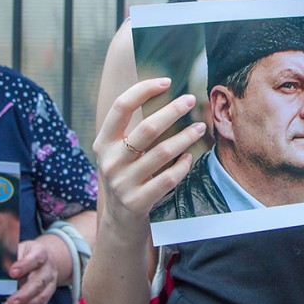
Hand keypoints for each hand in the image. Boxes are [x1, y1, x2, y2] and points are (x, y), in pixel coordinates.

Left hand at [3, 235, 65, 303]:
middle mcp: (48, 268)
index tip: (12, 273)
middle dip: (24, 293)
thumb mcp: (18, 248)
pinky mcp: (48, 293)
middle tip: (10, 301)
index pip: (36, 258)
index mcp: (41, 252)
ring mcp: (50, 282)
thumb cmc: (26, 254)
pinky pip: (40, 303)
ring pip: (42, 295)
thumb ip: (10, 255)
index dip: (25, 265)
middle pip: (39, 281)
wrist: (44, 259)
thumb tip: (3, 267)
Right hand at [93, 78, 206, 223]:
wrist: (118, 222)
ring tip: (201, 127)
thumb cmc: (125, 176)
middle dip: (173, 110)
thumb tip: (164, 92)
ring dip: (186, 137)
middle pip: (146, 128)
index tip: (166, 81)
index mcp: (103, 142)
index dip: (143, 90)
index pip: (121, 106)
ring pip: (162, 152)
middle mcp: (110, 161)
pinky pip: (168, 178)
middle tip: (192, 99)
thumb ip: (131, 130)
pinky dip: (183, 165)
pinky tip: (190, 157)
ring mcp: (123, 183)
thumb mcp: (117, 153)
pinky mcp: (138, 202)